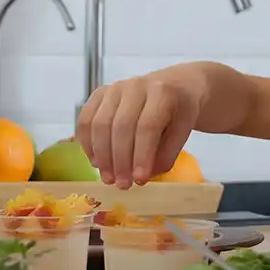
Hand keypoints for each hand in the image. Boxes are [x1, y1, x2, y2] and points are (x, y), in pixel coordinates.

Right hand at [77, 64, 212, 188]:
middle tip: (122, 184)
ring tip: (109, 178)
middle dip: (120, 160)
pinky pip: (85, 121)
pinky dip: (87, 144)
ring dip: (102, 156)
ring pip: (99, 124)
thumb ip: (167, 153)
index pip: (148, 126)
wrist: (175, 85)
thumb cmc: (179, 110)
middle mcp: (137, 86)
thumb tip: (143, 176)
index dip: (141, 155)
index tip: (140, 180)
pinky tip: (97, 163)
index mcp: (163, 92)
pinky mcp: (100, 93)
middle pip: (121, 126)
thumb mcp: (184, 129)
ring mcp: (115, 88)